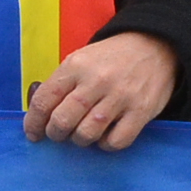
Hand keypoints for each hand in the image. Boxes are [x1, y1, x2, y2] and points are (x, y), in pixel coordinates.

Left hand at [23, 31, 177, 150]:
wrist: (156, 46)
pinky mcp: (142, 110)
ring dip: (80, 140)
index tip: (34, 133)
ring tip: (84, 133)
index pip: (44, 101)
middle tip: (60, 134)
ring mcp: (121, 96)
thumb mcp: (81, 59)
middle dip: (56, 133)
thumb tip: (40, 117)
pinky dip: (106, 144)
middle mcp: (97, 80)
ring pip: (87, 133)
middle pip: (62, 121)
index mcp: (76, 66)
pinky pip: (116, 141)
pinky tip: (106, 135)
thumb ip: (61, 84)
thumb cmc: (112, 58)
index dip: (34, 123)